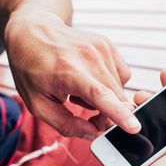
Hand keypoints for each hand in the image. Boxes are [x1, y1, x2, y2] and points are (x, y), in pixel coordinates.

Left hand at [4, 13, 140, 139]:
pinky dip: (110, 84)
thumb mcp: (37, 104)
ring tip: (82, 91)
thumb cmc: (31, 66)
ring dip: (107, 98)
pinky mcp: (108, 45)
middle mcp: (89, 56)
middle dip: (107, 114)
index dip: (119, 114)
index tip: (134, 127)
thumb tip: (93, 134)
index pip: (100, 95)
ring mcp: (101, 48)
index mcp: (68, 70)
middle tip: (89, 116)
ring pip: (120, 89)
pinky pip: (122, 75)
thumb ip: (66, 124)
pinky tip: (92, 80)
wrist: (32, 31)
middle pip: (115, 97)